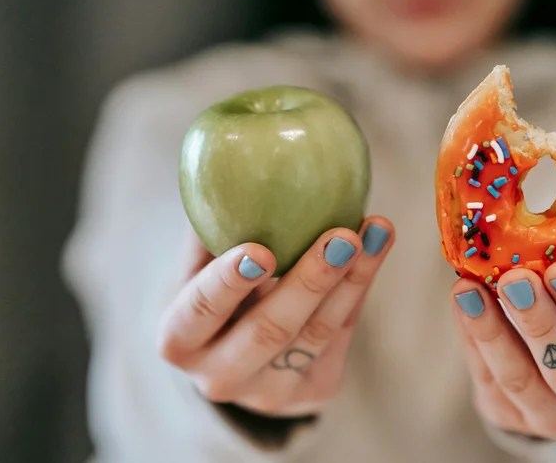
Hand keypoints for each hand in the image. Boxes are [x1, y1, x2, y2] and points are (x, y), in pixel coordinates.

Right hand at [157, 217, 393, 416]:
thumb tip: (229, 162)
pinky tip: (376, 247)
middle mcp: (219, 378)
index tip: (260, 250)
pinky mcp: (314, 392)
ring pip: (316, 334)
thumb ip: (209, 228)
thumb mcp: (196, 266)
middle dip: (310, 282)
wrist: (235, 356)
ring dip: (352, 279)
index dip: (228, 283)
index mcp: (178, 341)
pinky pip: (341, 335)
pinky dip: (359, 287)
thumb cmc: (211, 291)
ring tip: (375, 231)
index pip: (200, 313)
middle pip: (269, 331)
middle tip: (341, 235)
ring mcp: (269, 394)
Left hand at [451, 261, 555, 438]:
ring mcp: (555, 417)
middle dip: (540, 322)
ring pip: (520, 380)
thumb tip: (534, 223)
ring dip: (492, 331)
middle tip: (515, 279)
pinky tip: (463, 302)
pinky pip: (487, 378)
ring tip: (470, 289)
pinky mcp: (510, 419)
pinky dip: (472, 337)